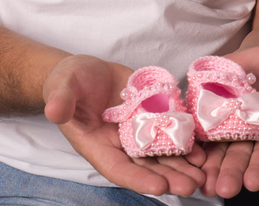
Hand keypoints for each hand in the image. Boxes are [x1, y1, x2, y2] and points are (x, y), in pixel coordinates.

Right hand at [43, 55, 207, 196]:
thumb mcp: (61, 87)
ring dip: (182, 165)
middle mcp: (119, 144)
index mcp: (96, 145)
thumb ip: (60, 100)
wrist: (84, 72)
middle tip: (192, 185)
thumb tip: (54, 110)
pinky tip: (204, 149)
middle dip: (169, 177)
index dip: (138, 179)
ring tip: (203, 173)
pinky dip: (186, 142)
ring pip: (161, 154)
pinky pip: (170, 131)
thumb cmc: (67, 82)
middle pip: (146, 167)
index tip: (159, 187)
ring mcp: (137, 132)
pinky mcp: (150, 115)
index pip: (118, 169)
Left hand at [195, 45, 258, 198]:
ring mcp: (227, 125)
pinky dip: (191, 141)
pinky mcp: (207, 111)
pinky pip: (197, 128)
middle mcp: (249, 135)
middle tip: (221, 189)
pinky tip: (184, 154)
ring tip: (200, 182)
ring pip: (216, 150)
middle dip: (230, 174)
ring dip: (208, 167)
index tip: (253, 183)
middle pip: (238, 158)